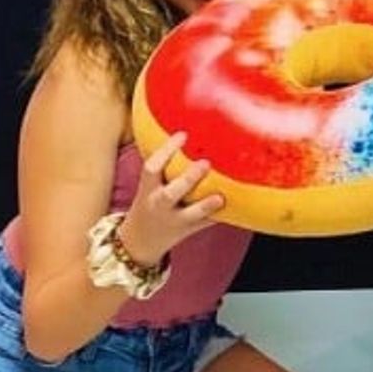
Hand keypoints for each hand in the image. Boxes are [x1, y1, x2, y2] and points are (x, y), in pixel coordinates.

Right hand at [116, 131, 223, 266]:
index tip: (183, 135)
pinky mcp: (187, 231)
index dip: (166, 151)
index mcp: (148, 190)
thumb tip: (188, 130)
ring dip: (204, 205)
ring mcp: (173, 220)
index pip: (152, 168)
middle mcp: (159, 205)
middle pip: (170, 194)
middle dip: (187, 179)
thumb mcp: (148, 185)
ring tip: (220, 196)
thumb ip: (164, 165)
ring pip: (188, 215)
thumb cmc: (150, 201)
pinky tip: (235, 208)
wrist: (137, 242)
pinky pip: (204, 225)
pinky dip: (217, 217)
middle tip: (205, 163)